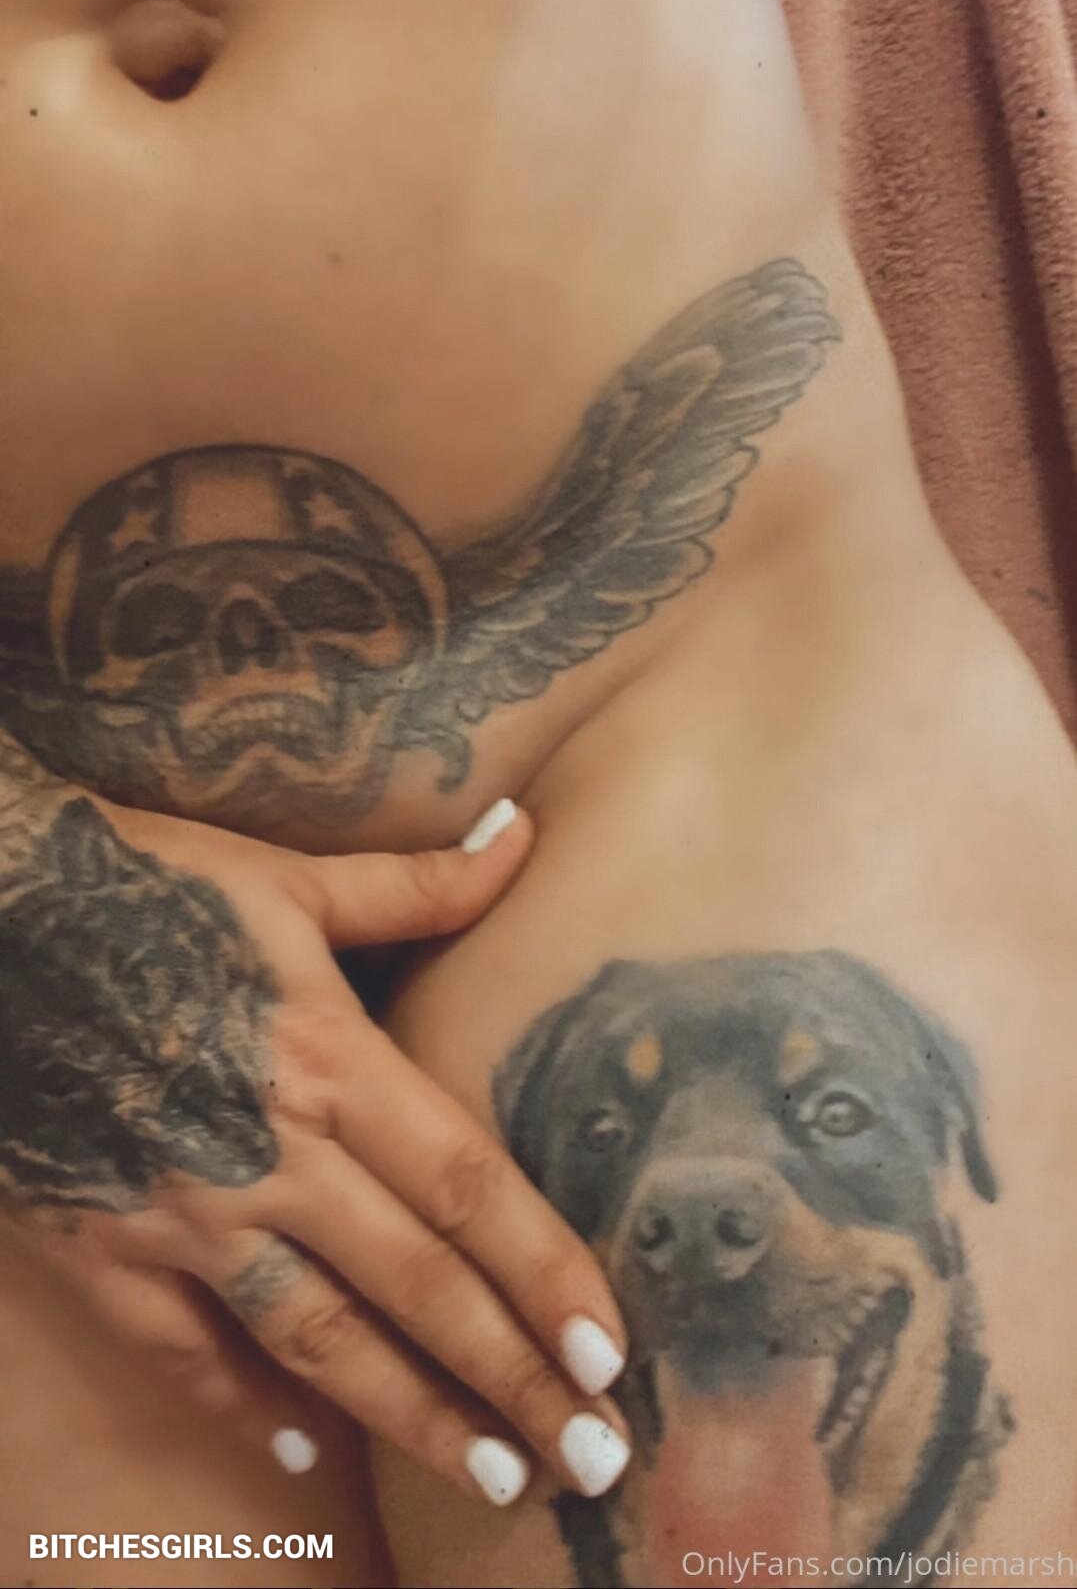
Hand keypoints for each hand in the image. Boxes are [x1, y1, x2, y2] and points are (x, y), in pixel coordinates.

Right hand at [0, 746, 630, 1506]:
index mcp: (326, 1059)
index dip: (545, 1274)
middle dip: (509, 1377)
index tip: (610, 1353)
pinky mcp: (102, 1243)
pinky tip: (308, 1448)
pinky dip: (245, 1404)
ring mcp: (181, 1209)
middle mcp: (267, 1151)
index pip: (464, 1188)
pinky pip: (183, 1348)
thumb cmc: (144, 882)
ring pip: (314, 1338)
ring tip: (493, 1478)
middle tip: (590, 1458)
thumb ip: (419, 883)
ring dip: (410, 1416)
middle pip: (412, 1284)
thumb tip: (526, 834)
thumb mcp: (289, 878)